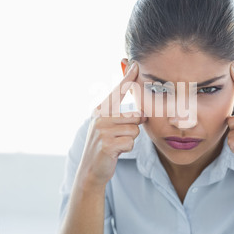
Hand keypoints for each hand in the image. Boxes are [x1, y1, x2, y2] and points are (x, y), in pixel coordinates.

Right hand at [77, 62, 146, 187]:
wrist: (91, 169)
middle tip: (120, 135)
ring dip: (130, 139)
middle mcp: (100, 117)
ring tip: (116, 143)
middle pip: (135, 115)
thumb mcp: (109, 127)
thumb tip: (142, 113)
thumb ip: (122, 116)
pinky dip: (127, 149)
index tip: (136, 65)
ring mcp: (102, 130)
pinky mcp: (107, 144)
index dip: (128, 78)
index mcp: (100, 110)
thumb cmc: (105, 146)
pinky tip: (116, 152)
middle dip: (134, 127)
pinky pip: (131, 142)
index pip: (117, 92)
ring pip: (135, 130)